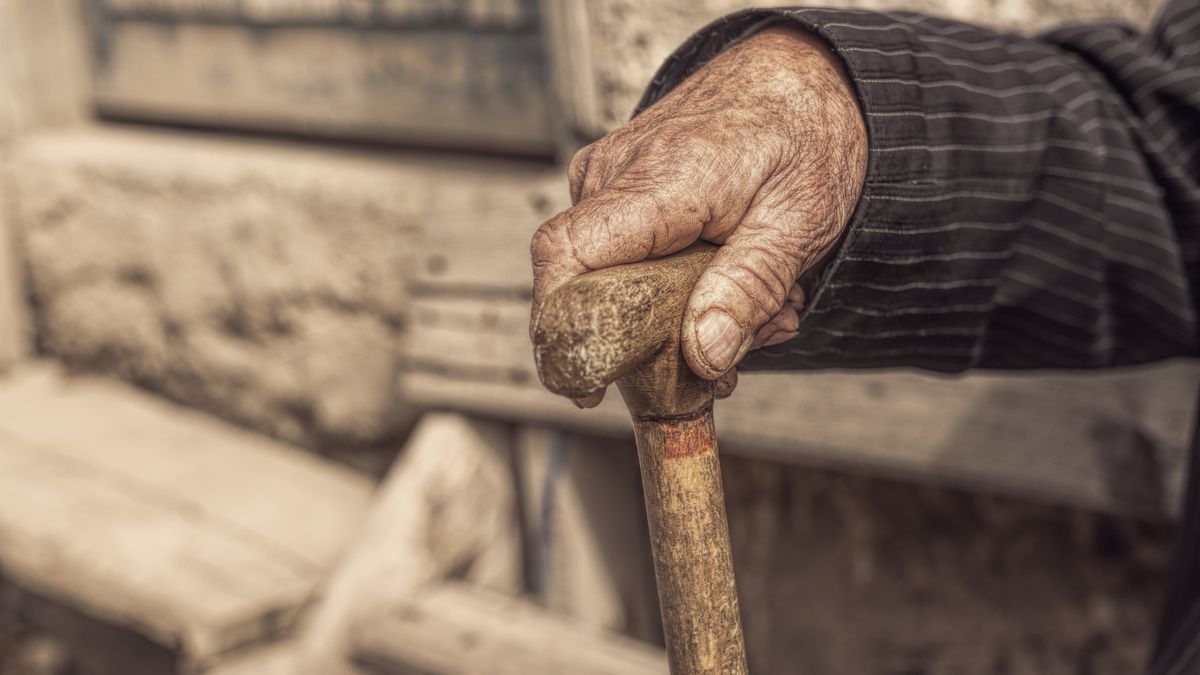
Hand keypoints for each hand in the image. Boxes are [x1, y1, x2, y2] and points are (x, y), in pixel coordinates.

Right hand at [530, 26, 866, 405]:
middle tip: (746, 338)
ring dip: (685, 310)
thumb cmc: (805, 135)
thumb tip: (704, 356)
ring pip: (616, 279)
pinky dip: (679, 284)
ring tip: (761, 298)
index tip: (586, 384)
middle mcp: (617, 172)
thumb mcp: (801, 220)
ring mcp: (610, 177)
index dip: (561, 328)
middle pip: (594, 286)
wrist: (805, 78)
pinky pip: (627, 257)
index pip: (568, 254)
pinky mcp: (618, 188)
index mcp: (660, 178)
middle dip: (662, 336)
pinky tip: (732, 275)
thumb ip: (749, 288)